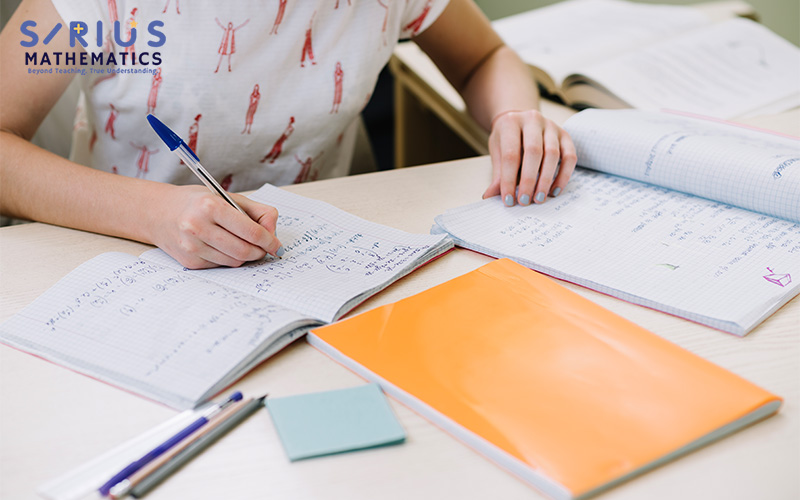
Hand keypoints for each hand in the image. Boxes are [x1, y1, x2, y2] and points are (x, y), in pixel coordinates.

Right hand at [147, 185, 282, 268]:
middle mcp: (197, 227)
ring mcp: (191, 247)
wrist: (158, 212)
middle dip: (260, 252)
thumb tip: (273, 233)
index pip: (250, 231)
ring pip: (234, 262)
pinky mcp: (189, 262)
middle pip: (244, 251)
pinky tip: (221, 247)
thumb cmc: (197, 202)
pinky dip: (228, 259)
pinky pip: (220, 266)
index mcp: (210, 206)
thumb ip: (256, 211)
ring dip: (245, 256)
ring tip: (243, 244)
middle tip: (264, 248)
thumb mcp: (227, 197)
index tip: (277, 245)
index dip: (269, 241)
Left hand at [483, 110, 576, 205]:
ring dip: (546, 180)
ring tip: (538, 198)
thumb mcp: (497, 151)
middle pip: (534, 152)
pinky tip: (553, 191)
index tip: (509, 200)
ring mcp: (551, 126)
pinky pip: (570, 157)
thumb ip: (497, 174)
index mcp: (511, 123)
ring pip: (553, 154)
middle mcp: (532, 120)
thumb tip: (490, 196)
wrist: (520, 119)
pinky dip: (563, 176)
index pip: (510, 154)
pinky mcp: (565, 135)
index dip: (509, 180)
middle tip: (525, 201)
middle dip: (529, 181)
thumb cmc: (507, 138)